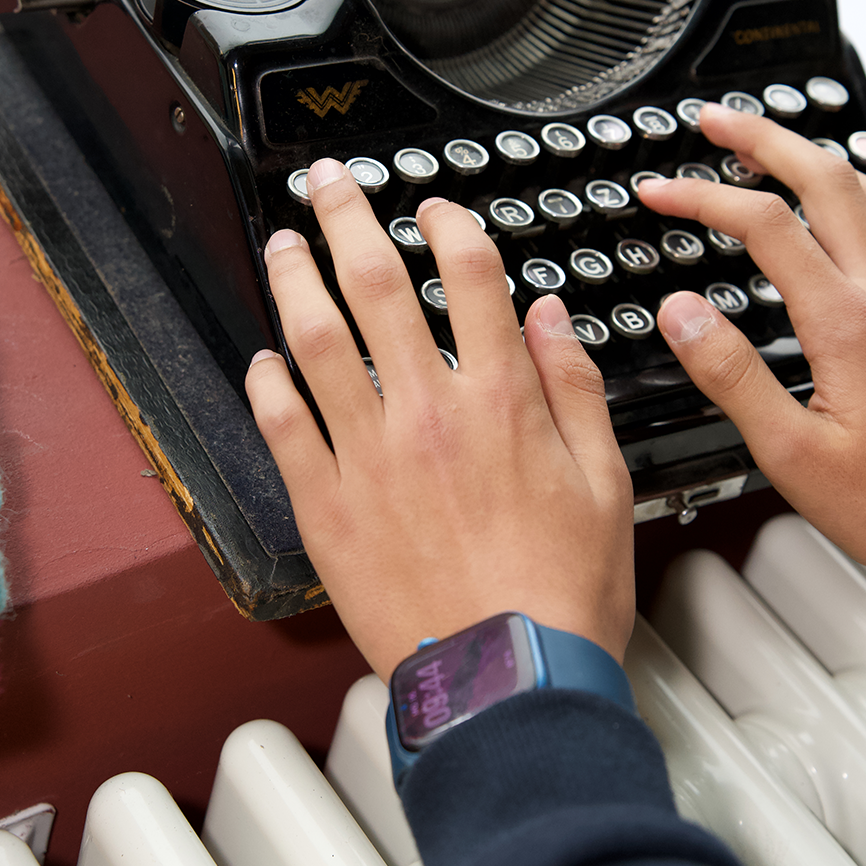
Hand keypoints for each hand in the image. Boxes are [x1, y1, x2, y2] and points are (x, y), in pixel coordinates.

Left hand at [245, 158, 633, 679]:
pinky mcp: (327, 507)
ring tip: (282, 244)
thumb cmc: (559, 593)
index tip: (432, 207)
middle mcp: (427, 413)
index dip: (448, 225)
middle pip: (377, 286)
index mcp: (500, 401)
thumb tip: (549, 316)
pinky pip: (283, 429)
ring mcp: (368, 457)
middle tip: (327, 183)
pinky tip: (260, 360)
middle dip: (348, 218)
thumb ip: (574, 387)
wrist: (506, 682)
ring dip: (294, 282)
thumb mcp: (605, 483)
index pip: (469, 278)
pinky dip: (266, 386)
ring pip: (316, 343)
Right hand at [639, 104, 865, 595]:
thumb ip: (730, 375)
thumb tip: (682, 313)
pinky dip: (864, 196)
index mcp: (846, 323)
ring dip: (814, 157)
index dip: (701, 198)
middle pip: (825, 179)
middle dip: (764, 137)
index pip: (763, 225)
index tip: (658, 193)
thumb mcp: (791, 454)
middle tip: (716, 122)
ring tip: (771, 150)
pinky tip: (851, 208)